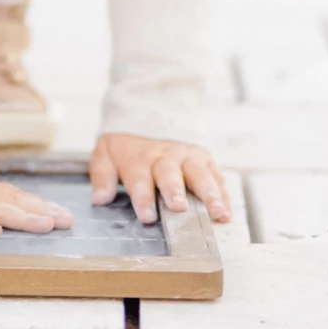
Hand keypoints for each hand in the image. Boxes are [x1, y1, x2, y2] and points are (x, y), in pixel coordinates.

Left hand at [90, 133, 229, 226]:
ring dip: (208, 194)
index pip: (139, 179)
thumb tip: (100, 198)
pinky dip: (223, 194)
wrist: (148, 112)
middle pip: (170, 175)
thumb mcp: (105, 152)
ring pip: (199, 175)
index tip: (147, 216)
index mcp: (138, 159)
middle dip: (175, 191)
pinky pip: (215, 176)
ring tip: (216, 212)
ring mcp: (186, 158)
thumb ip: (101, 175)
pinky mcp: (203, 159)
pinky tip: (227, 211)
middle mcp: (164, 158)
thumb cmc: (126, 144)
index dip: (143, 198)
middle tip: (179, 207)